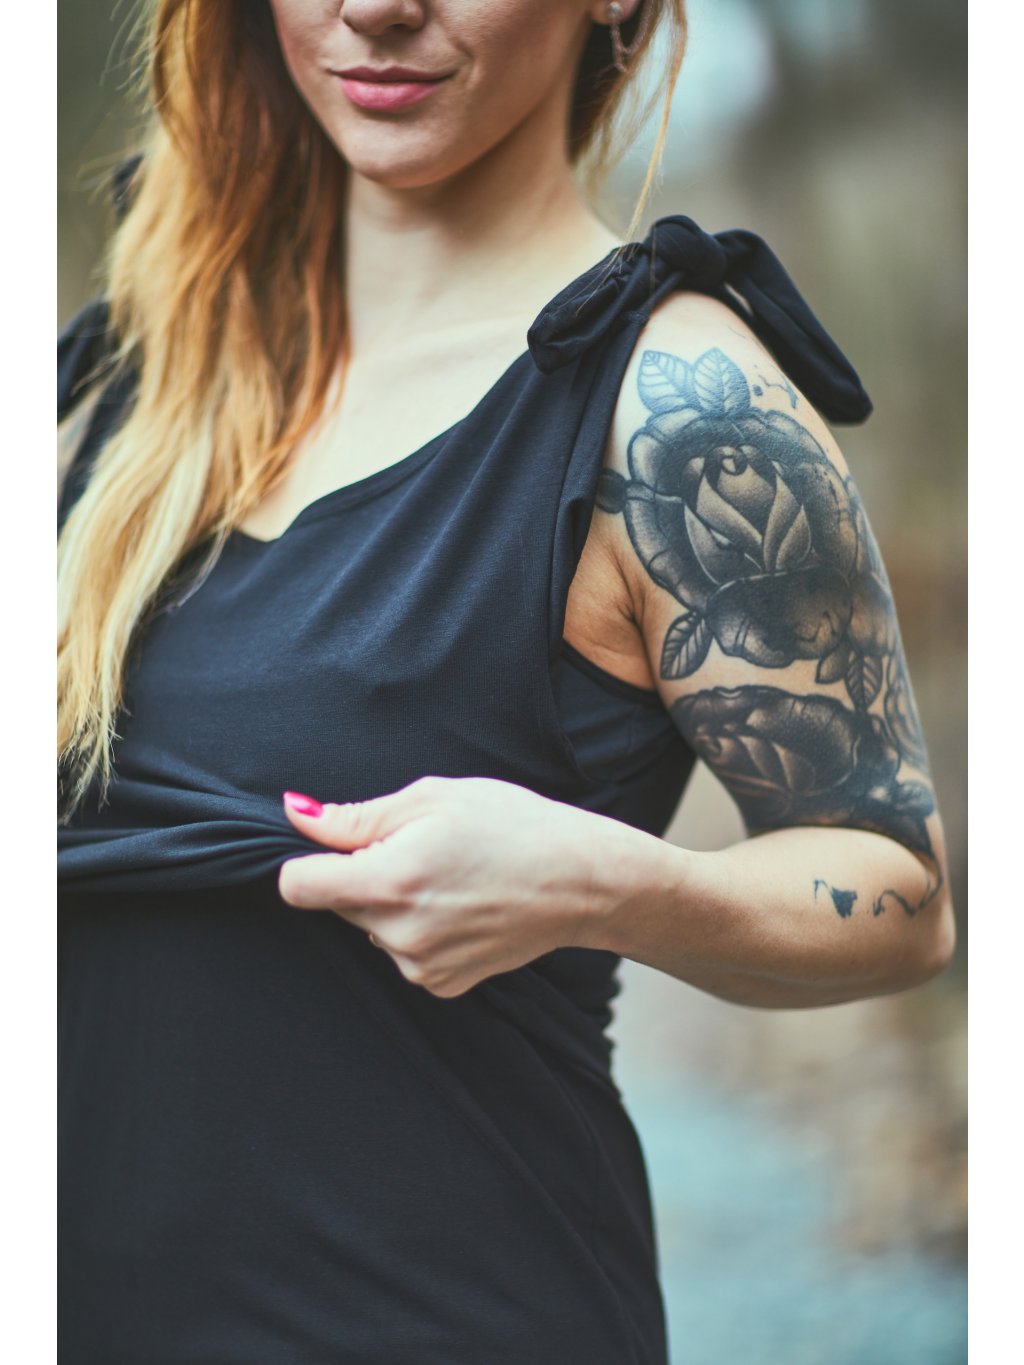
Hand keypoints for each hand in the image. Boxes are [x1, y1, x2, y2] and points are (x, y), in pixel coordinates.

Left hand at [278, 776, 618, 997]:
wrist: (581, 880)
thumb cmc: (512, 825)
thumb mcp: (433, 798)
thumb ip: (355, 817)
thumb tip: (295, 815)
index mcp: (389, 881)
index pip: (297, 885)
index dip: (310, 858)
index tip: (344, 844)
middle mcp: (398, 934)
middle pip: (336, 904)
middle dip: (362, 874)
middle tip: (420, 849)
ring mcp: (421, 966)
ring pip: (371, 926)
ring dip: (392, 902)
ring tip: (450, 875)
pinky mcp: (442, 984)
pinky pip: (404, 951)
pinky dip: (419, 929)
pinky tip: (461, 905)